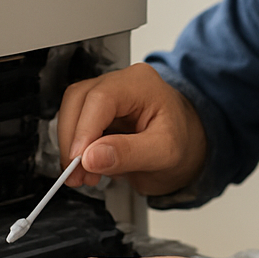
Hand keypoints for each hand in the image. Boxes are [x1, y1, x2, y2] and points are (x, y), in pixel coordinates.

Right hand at [57, 63, 207, 195]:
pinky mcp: (97, 110)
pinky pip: (74, 122)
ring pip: (71, 110)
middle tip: (76, 175)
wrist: (188, 145)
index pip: (100, 99)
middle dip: (72, 140)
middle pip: (78, 100)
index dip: (83, 131)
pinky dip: (75, 147)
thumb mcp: (165, 153)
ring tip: (82, 175)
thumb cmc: (183, 142)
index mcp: (141, 83)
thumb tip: (91, 158)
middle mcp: (120, 82)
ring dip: (70, 145)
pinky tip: (86, 167)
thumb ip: (129, 154)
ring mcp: (106, 93)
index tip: (78, 161)